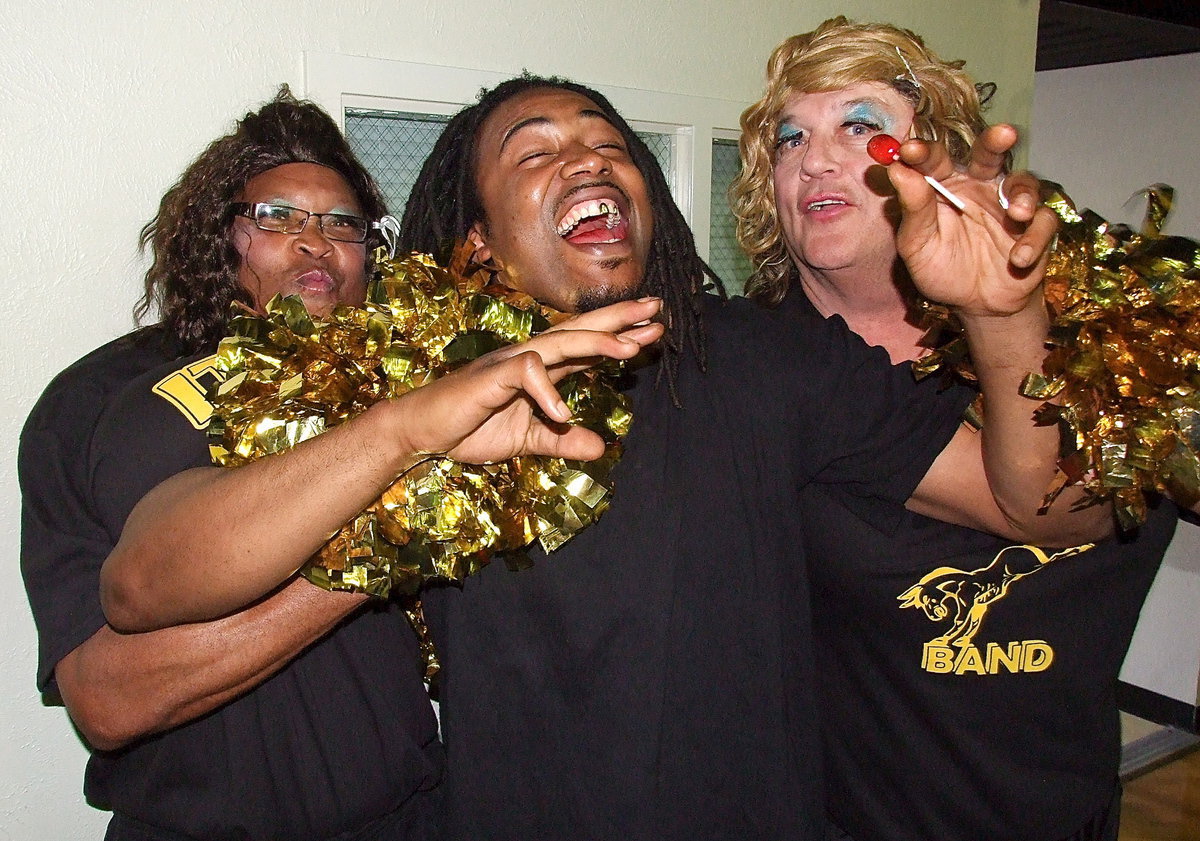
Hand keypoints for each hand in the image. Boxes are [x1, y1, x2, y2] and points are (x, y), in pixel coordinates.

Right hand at [387, 297, 663, 465]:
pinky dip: (547, 393)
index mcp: (540, 369)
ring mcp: (510, 363)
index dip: (620, 336)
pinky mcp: (491, 377)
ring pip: (559, 343)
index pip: (587, 346)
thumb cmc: (470, 428)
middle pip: (580, 331)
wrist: (423, 432)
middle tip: (657, 308)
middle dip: (619, 319)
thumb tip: (602, 448)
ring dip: (595, 343)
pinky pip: (526, 374)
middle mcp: (529, 357)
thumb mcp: (528, 441)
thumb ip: (563, 442)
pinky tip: (564, 414)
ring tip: (630, 348)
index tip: (653, 330)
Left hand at [888, 124, 1058, 317]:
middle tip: (1003, 134)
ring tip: (1017, 215)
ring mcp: (1010, 205)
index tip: (910, 150)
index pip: (936, 160)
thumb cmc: (941, 268)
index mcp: (946, 186)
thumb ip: (913, 210)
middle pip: (989, 154)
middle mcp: (980, 187)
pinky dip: (1034, 240)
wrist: (974, 304)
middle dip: (996, 141)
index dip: (924, 152)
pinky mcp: (1035, 228)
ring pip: (1024, 184)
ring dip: (1024, 195)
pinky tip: (1019, 259)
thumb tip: (897, 171)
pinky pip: (1043, 223)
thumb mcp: (918, 245)